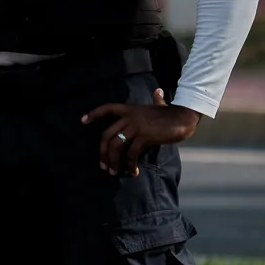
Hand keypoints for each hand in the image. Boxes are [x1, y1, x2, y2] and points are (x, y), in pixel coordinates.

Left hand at [81, 89, 200, 176]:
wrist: (182, 117)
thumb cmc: (171, 113)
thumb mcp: (159, 105)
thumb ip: (156, 100)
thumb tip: (157, 92)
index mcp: (129, 109)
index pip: (107, 108)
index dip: (94, 114)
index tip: (82, 120)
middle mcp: (129, 117)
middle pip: (107, 135)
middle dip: (102, 151)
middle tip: (103, 165)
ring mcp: (136, 127)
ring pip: (116, 146)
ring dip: (113, 161)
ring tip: (113, 172)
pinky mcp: (144, 137)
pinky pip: (132, 153)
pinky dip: (130, 164)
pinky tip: (133, 171)